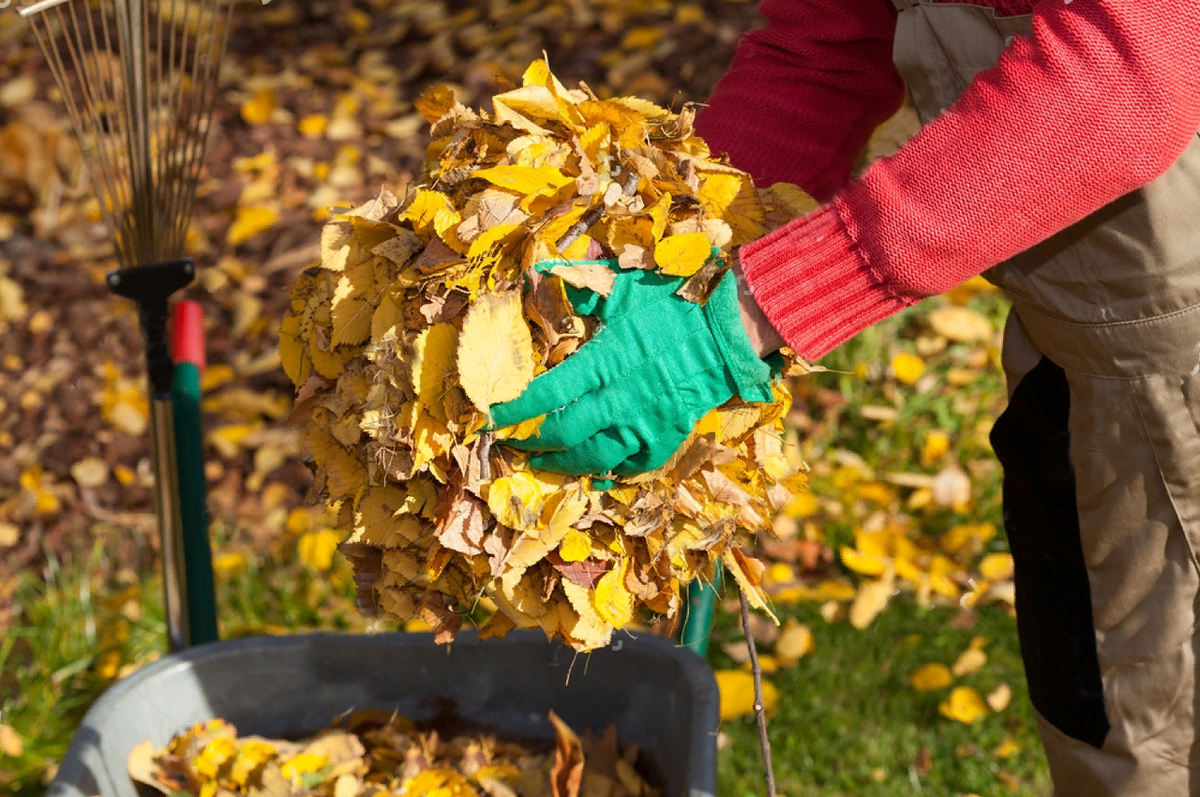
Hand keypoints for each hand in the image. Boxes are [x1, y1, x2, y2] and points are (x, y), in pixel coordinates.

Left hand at [490, 257, 778, 477]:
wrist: (725, 334)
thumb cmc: (672, 308)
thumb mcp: (625, 288)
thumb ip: (581, 284)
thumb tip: (543, 268)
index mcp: (605, 361)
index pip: (548, 393)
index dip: (517, 409)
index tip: (494, 416)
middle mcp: (620, 398)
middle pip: (565, 433)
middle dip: (532, 444)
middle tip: (513, 445)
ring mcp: (644, 423)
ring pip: (594, 458)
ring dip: (563, 464)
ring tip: (543, 463)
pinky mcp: (666, 438)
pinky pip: (632, 467)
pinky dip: (610, 472)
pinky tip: (594, 470)